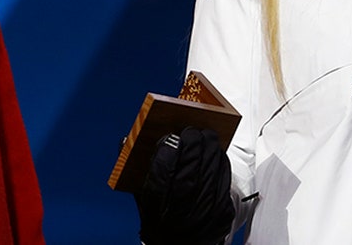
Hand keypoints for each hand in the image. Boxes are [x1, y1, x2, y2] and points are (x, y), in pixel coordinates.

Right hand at [136, 127, 234, 244]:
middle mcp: (181, 217)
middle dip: (191, 147)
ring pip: (210, 176)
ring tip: (205, 136)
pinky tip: (216, 154)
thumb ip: (136, 172)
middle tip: (190, 131)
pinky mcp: (222, 216)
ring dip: (209, 151)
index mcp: (156, 212)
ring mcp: (204, 217)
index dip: (166, 154)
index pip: (161, 178)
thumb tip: (126, 142)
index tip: (170, 137)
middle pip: (189, 175)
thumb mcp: (143, 200)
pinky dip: (221, 164)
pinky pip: (225, 183)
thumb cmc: (160, 219)